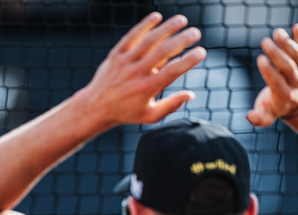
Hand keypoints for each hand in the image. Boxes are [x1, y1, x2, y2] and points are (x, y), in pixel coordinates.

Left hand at [82, 13, 205, 126]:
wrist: (96, 107)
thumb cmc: (126, 112)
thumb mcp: (150, 115)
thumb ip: (171, 106)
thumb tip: (191, 95)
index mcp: (147, 88)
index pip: (172, 71)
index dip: (189, 60)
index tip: (201, 52)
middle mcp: (136, 73)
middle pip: (163, 52)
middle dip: (182, 40)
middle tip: (196, 33)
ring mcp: (125, 62)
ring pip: (148, 40)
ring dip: (166, 28)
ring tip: (181, 20)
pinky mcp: (116, 54)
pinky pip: (131, 36)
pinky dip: (144, 26)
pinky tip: (157, 17)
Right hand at [247, 25, 297, 127]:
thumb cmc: (276, 106)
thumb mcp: (267, 115)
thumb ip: (259, 118)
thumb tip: (250, 117)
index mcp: (285, 95)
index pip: (277, 81)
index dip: (269, 71)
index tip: (260, 59)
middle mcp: (296, 83)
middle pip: (288, 67)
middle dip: (277, 54)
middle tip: (265, 42)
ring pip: (297, 56)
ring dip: (288, 43)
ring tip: (277, 33)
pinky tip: (296, 27)